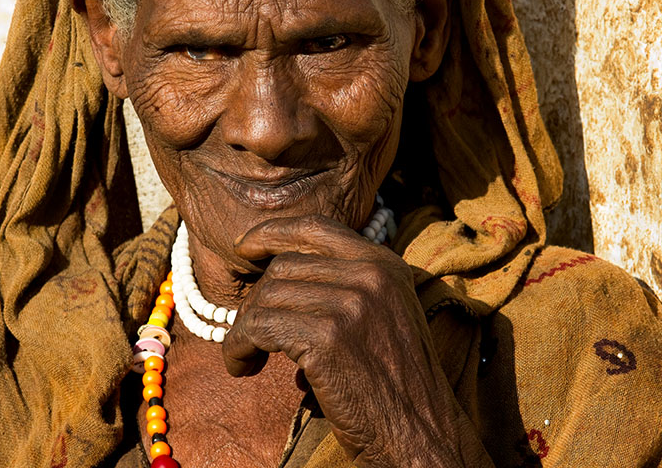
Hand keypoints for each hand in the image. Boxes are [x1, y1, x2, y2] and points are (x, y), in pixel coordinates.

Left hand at [223, 215, 476, 466]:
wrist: (422, 433)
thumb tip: (280, 270)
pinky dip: (239, 347)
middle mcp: (370, 275)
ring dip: (244, 328)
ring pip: (267, 296)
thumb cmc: (395, 383)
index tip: (243, 246)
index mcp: (384, 264)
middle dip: (258, 299)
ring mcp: (350, 303)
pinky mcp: (327, 337)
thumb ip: (347, 284)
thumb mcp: (384, 314)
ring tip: (247, 356)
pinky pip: (258, 327)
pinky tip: (244, 367)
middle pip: (284, 266)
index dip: (272, 232)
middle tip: (252, 333)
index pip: (315, 228)